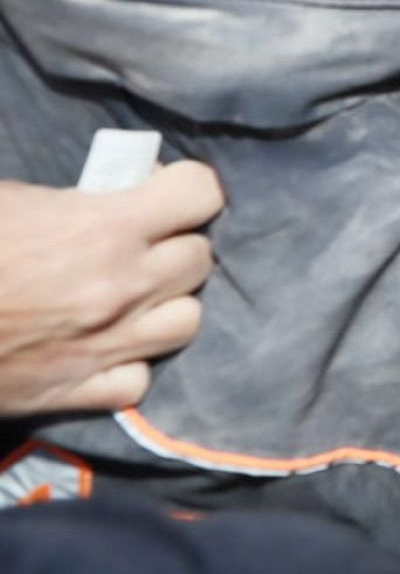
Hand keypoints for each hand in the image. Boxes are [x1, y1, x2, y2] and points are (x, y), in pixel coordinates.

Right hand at [0, 161, 224, 416]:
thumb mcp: (13, 200)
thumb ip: (79, 198)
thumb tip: (122, 187)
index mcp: (105, 228)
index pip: (201, 193)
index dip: (187, 187)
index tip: (165, 190)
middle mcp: (121, 287)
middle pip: (200, 258)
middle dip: (176, 244)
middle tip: (142, 242)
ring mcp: (106, 344)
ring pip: (187, 320)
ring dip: (166, 304)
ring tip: (132, 294)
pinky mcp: (78, 392)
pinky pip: (138, 380)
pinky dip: (129, 363)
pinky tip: (104, 345)